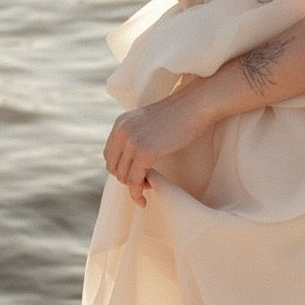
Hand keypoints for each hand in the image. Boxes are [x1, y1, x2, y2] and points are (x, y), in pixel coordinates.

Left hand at [105, 73, 230, 202]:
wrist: (195, 105)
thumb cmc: (179, 116)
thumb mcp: (148, 122)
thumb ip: (136, 136)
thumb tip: (133, 161)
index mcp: (121, 124)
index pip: (109, 155)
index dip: (122, 168)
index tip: (138, 172)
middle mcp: (121, 132)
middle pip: (113, 168)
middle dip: (128, 178)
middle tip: (146, 180)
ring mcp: (132, 141)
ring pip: (123, 177)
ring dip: (135, 185)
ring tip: (150, 182)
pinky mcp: (145, 152)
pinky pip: (134, 181)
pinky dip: (137, 193)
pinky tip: (144, 199)